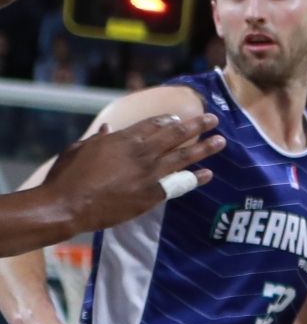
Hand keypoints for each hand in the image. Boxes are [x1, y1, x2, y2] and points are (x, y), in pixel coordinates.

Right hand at [40, 111, 224, 234]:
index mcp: (123, 138)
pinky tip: (208, 174)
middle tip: (213, 119)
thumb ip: (99, 139)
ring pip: (184, 157)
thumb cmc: (68, 175)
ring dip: (205, 148)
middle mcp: (142, 153)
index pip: (154, 124)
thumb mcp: (80, 148)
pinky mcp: (153, 195)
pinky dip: (195, 178)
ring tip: (221, 141)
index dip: (169, 120)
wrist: (69, 204)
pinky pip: (180, 184)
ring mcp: (150, 174)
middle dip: (196, 125)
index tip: (180, 119)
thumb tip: (108, 129)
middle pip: (175, 135)